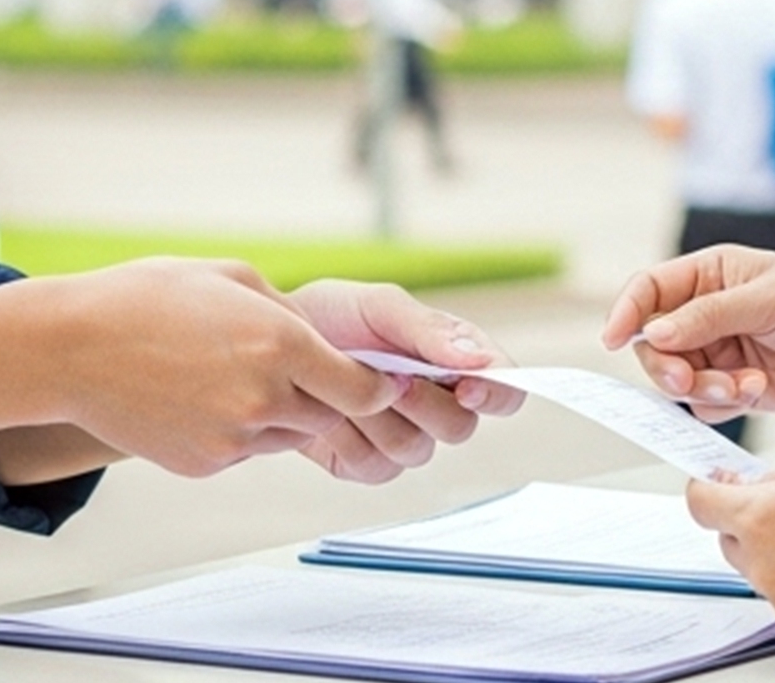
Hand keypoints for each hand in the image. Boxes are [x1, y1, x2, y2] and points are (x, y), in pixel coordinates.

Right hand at [44, 259, 401, 477]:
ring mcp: (232, 438)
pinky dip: (240, 430)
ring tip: (235, 374)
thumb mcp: (231, 277)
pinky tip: (201, 396)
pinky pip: (245, 450)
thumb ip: (287, 311)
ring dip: (282, 414)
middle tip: (295, 370)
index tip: (373, 379)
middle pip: (329, 417)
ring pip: (288, 436)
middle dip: (324, 397)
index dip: (375, 388)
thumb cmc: (149, 298)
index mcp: (279, 345)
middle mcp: (263, 398)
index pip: (363, 391)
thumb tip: (322, 341)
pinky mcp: (205, 463)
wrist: (72, 347)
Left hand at [285, 280, 524, 482]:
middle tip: (387, 375)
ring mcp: (403, 437)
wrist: (269, 345)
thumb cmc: (331, 316)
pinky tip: (329, 409)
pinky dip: (349, 437)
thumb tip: (481, 360)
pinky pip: (376, 467)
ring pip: (417, 450)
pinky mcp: (367, 464)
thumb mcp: (380, 307)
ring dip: (379, 417)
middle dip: (423, 402)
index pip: (504, 391)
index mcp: (453, 362)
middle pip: (460, 427)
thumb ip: (430, 331)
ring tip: (347, 383)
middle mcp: (437, 405)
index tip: (468, 386)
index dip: (497, 393)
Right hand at [600, 245, 774, 416]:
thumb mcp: (766, 300)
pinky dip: (723, 403)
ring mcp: (718, 351)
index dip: (626, 312)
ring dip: (701, 387)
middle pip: (654, 343)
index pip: (650, 290)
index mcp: (709, 274)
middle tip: (688, 379)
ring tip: (741, 387)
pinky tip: (759, 388)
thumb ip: (708, 316)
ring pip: (677, 378)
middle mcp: (705, 313)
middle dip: (668, 364)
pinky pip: (703, 405)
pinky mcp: (735, 386)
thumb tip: (654, 332)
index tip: (612, 339)